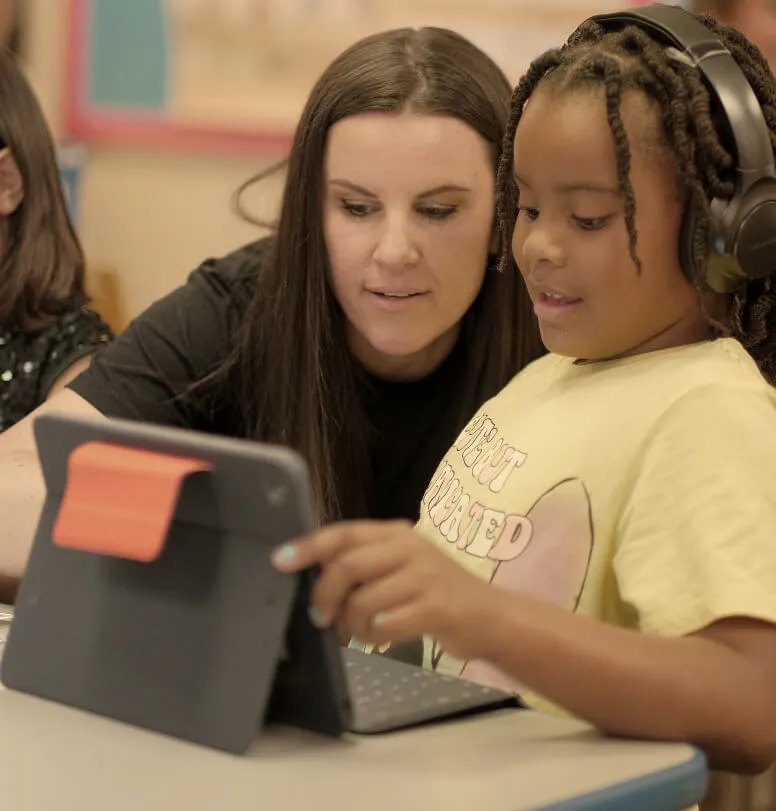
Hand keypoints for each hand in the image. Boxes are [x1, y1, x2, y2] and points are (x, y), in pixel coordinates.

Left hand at [271, 520, 498, 661]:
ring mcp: (425, 576)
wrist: (491, 616)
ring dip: (351, 624)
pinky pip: (385, 624)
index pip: (344, 533)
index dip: (309, 546)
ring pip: (363, 599)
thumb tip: (317, 579)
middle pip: (348, 564)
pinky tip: (381, 639)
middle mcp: (409, 547)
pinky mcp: (436, 606)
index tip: (281, 560)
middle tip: (321, 618)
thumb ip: (366, 566)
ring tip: (359, 633)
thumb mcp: (402, 567)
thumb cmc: (436, 593)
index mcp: (396, 533)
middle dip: (325, 594)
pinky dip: (374, 637)